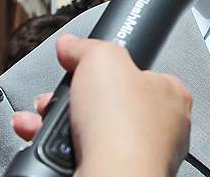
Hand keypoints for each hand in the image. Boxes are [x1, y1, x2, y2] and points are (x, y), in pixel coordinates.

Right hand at [12, 35, 191, 176]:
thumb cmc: (124, 125)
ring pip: (88, 131)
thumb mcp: (104, 58)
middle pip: (106, 104)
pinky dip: (52, 149)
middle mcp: (158, 129)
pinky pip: (78, 156)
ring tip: (39, 118)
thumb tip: (72, 45)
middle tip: (57, 97)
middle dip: (72, 98)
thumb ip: (88, 47)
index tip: (83, 68)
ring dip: (55, 122)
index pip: (140, 74)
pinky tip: (42, 143)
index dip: (107, 70)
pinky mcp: (113, 174)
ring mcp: (136, 156)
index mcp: (170, 97)